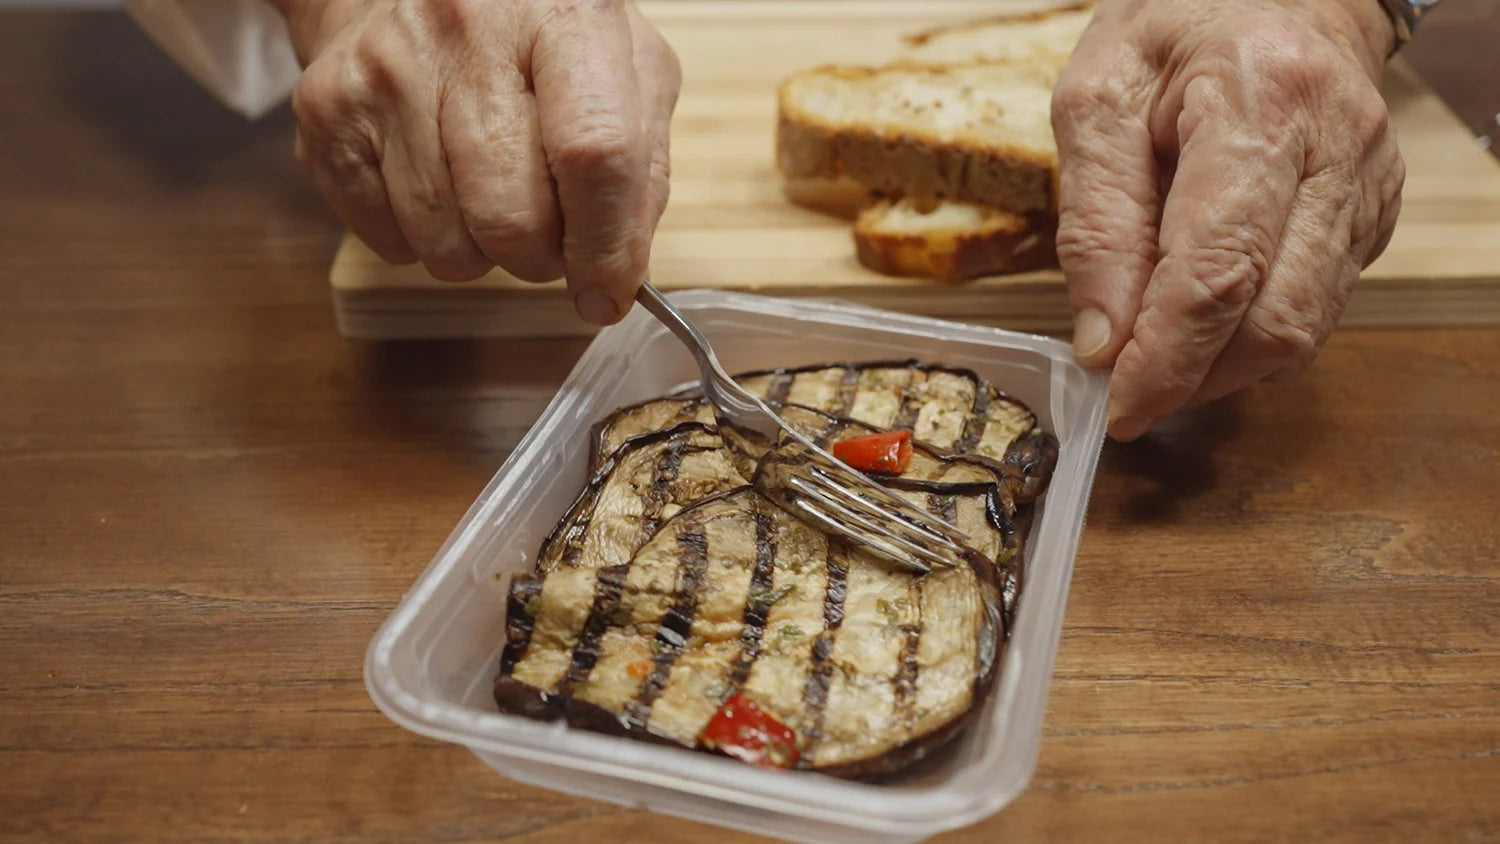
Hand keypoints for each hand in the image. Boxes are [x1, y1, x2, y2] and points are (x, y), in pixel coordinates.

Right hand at [274, 0, 680, 324]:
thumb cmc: (535, 42)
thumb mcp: (624, 73)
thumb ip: (641, 169)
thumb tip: (618, 275)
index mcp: (564, 15)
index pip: (595, 153)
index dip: (604, 246)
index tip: (604, 294)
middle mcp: (470, 31)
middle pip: (511, 216)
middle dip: (539, 259)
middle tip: (545, 237)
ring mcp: (390, 69)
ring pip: (445, 241)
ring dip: (480, 253)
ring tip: (488, 198)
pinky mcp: (330, 109)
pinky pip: (387, 239)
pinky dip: (420, 241)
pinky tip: (437, 185)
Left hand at [1051, 0, 1403, 440]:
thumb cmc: (1177, 29)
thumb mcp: (1098, 98)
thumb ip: (1095, 219)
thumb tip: (1102, 339)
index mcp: (1262, 103)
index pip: (1218, 269)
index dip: (1167, 358)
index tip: (1119, 406)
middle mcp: (1337, 151)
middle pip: (1274, 318)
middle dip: (1195, 377)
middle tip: (1129, 394)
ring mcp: (1368, 188)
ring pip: (1304, 329)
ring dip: (1223, 368)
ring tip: (1160, 358)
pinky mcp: (1373, 216)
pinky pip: (1315, 308)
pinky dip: (1252, 337)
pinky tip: (1205, 321)